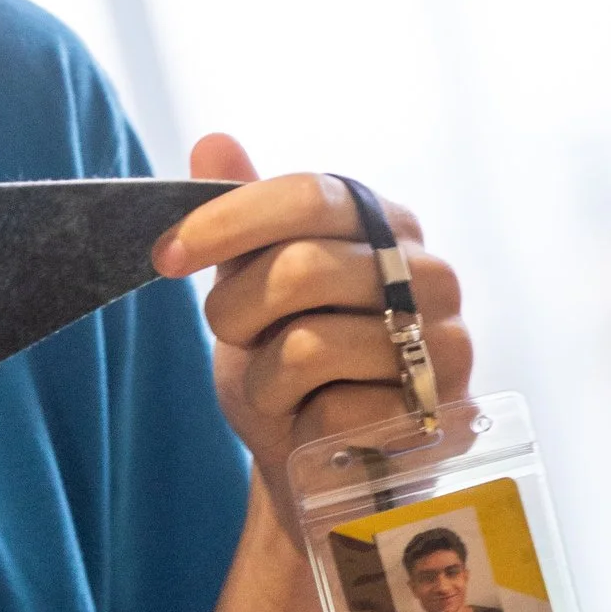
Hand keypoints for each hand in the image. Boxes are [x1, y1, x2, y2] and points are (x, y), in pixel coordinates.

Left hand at [152, 137, 471, 489]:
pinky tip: (318, 430)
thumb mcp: (250, 288)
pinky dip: (301, 427)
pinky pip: (332, 411)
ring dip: (264, 379)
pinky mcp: (439, 419)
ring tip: (280, 390)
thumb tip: (213, 141)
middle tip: (233, 340)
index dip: (229, 219)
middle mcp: (431, 275)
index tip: (165, 256)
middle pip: (301, 267)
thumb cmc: (285, 368)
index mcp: (385, 225)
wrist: (316, 469)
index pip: (310, 194)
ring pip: (309, 344)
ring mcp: (445, 347)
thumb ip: (239, 219)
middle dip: (236, 312)